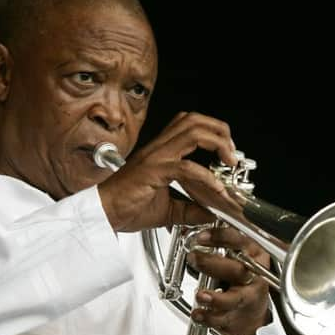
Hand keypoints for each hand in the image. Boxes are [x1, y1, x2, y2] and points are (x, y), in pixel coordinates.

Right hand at [98, 112, 237, 231]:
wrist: (103, 214)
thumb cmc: (126, 207)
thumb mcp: (167, 209)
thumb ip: (191, 209)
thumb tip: (213, 213)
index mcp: (160, 151)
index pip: (189, 124)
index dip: (213, 132)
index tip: (227, 153)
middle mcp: (159, 148)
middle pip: (195, 120)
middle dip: (220, 131)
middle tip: (232, 153)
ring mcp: (156, 157)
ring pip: (193, 132)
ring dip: (218, 143)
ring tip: (229, 161)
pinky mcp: (153, 172)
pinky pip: (187, 168)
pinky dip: (207, 178)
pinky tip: (216, 190)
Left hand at [188, 225, 270, 334]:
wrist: (250, 307)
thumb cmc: (237, 275)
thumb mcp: (229, 252)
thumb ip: (210, 242)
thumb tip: (185, 229)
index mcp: (251, 252)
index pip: (240, 240)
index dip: (221, 237)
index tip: (201, 237)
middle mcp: (254, 274)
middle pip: (238, 269)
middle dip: (212, 264)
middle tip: (193, 259)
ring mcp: (249, 296)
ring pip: (236, 298)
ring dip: (216, 298)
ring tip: (200, 295)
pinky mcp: (240, 315)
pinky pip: (225, 318)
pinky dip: (210, 317)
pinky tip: (198, 314)